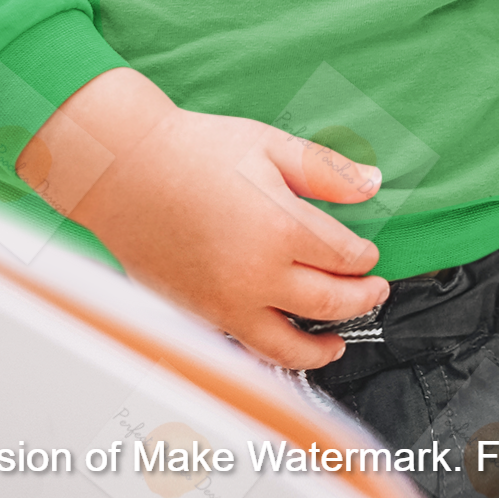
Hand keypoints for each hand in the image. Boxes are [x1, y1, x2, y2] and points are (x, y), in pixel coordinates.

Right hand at [20, 68, 389, 369]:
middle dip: (361, 299)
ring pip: (290, 346)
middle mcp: (259, 276)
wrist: (125, 172)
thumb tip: (372, 183)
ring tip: (337, 343)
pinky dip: (275, 352)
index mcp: (282, 229)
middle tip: (373, 291)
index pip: (345, 257)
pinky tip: (283, 339)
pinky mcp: (202, 316)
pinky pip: (248, 348)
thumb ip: (325, 171)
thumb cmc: (191, 152)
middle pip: (330, 303)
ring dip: (323, 347)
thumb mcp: (268, 145)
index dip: (365, 257)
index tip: (370, 253)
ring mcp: (228, 303)